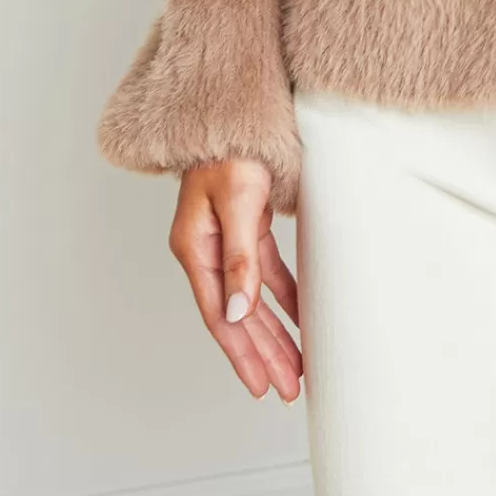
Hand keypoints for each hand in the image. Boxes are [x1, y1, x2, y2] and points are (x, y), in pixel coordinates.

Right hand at [169, 159, 303, 400]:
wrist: (235, 105)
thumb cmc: (231, 145)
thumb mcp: (236, 199)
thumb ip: (239, 257)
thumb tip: (238, 312)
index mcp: (196, 248)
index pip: (220, 315)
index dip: (241, 353)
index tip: (261, 385)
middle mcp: (208, 249)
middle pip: (237, 315)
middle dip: (263, 354)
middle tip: (286, 389)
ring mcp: (227, 238)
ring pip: (253, 298)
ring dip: (274, 332)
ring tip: (296, 366)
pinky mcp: (247, 225)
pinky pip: (266, 271)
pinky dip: (282, 295)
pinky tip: (300, 315)